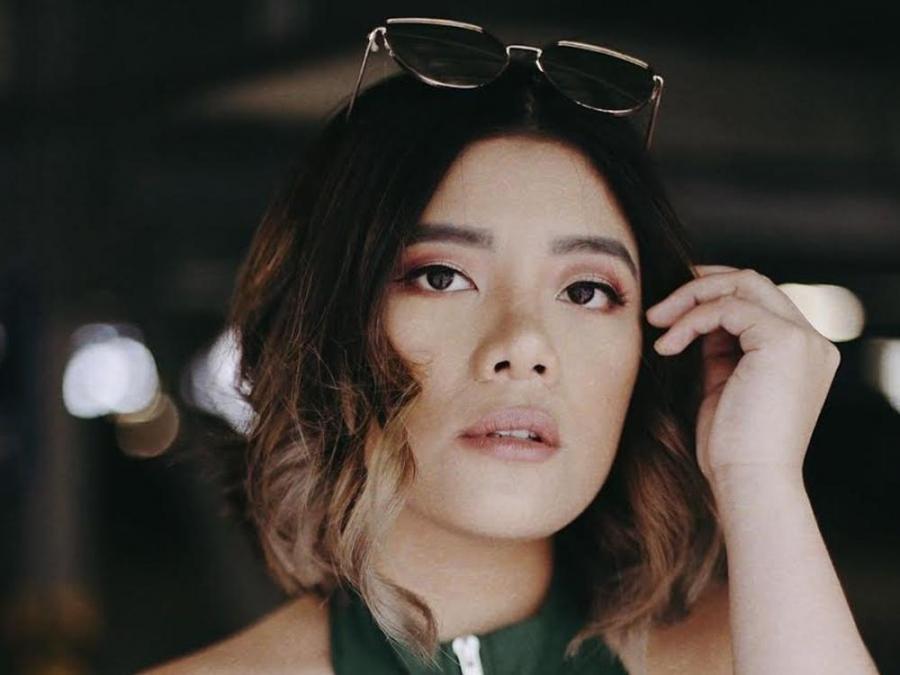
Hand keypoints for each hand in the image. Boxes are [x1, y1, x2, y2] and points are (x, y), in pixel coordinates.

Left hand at [645, 265, 841, 486]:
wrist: (748, 481)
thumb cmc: (730, 447)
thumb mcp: (724, 385)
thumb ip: (719, 348)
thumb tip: (692, 317)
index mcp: (802, 353)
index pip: (757, 300)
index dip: (712, 296)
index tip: (671, 311)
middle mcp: (811, 341)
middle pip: (753, 282)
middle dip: (700, 287)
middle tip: (658, 310)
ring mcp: (803, 339)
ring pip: (742, 284)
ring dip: (691, 298)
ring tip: (656, 323)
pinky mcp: (785, 341)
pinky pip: (727, 308)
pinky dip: (691, 320)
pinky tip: (668, 344)